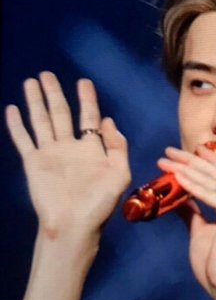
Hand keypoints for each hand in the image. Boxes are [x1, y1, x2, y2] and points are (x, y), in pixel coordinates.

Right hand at [5, 71, 131, 240]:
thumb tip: (109, 121)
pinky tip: (12, 109)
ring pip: (41, 121)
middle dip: (55, 93)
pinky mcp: (34, 163)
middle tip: (48, 74)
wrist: (73, 225)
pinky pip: (24, 139)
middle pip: (60, 113)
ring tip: (31, 82)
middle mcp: (69, 147)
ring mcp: (50, 154)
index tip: (84, 82)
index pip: (89, 117)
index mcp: (92, 149)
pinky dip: (17, 125)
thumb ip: (118, 147)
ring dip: (36, 102)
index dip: (87, 99)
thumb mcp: (120, 175)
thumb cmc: (99, 204)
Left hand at [157, 145, 215, 299]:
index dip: (201, 162)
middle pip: (214, 173)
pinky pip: (208, 194)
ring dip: (186, 168)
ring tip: (165, 160)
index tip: (182, 153)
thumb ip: (192, 212)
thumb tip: (179, 198)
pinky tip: (176, 176)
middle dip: (189, 160)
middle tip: (168, 151)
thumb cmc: (215, 263)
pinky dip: (191, 184)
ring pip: (210, 180)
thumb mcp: (199, 230)